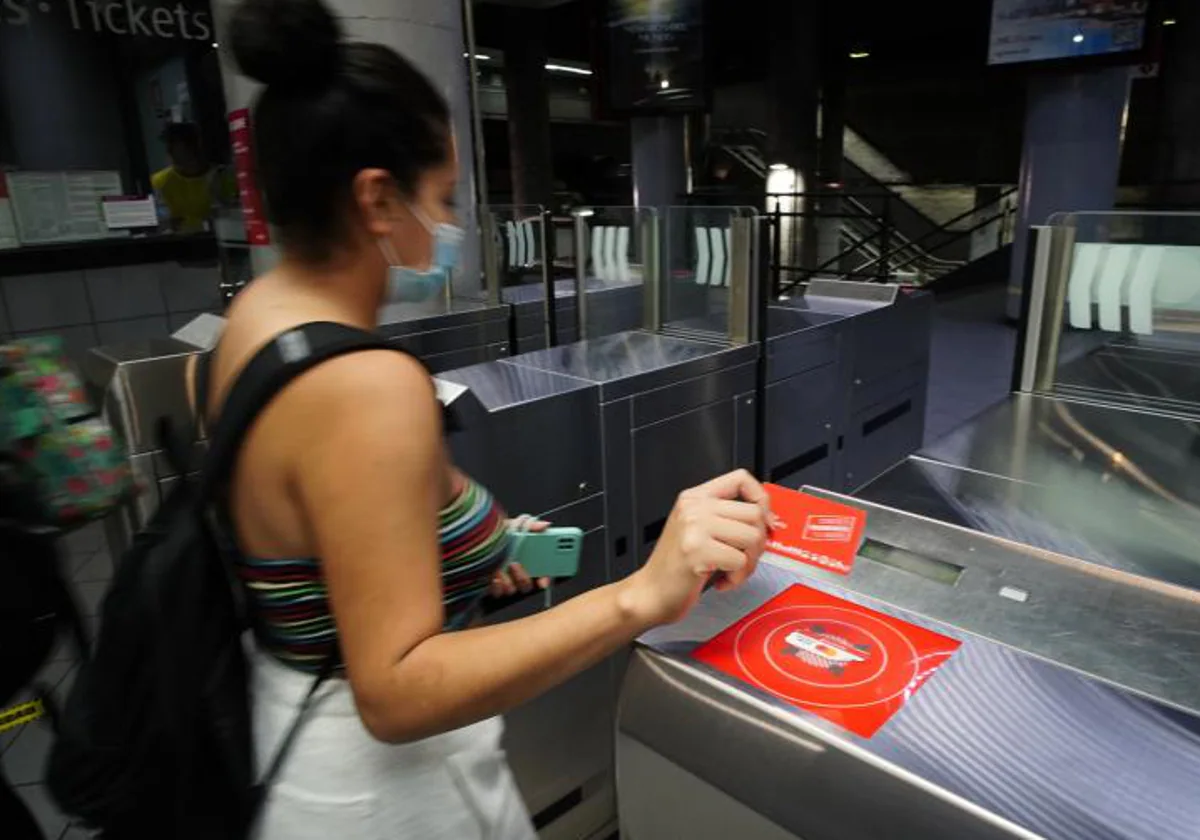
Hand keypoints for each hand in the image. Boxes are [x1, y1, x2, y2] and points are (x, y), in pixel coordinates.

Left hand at [489, 517, 550, 597]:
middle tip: (515, 564)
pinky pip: (498, 592)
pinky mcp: (492, 587)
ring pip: (512, 590)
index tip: (542, 580)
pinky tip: (493, 576)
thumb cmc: (493, 534)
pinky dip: (496, 585)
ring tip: (499, 568)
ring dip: (507, 580)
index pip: (541, 574)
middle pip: (527, 585)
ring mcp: (504, 581)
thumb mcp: (511, 526)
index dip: (544, 579)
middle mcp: (516, 573)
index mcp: (525, 560)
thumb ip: (530, 526)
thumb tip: (544, 525)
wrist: (472, 540)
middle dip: (523, 578)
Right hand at [621, 470, 771, 626]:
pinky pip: (740, 560)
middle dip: (758, 542)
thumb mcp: (695, 530)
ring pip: (752, 537)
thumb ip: (726, 518)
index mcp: (693, 498)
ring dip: (749, 563)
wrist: (649, 594)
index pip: (741, 479)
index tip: (764, 520)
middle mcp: (693, 508)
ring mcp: (694, 528)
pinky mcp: (698, 552)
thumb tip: (768, 519)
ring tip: (731, 571)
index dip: (762, 499)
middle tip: (744, 557)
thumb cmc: (674, 568)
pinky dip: (737, 577)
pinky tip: (721, 581)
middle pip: (754, 513)